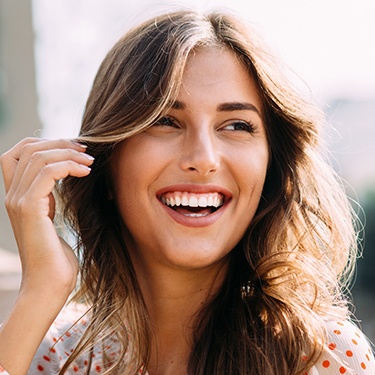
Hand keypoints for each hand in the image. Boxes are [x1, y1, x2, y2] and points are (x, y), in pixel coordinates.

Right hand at [0, 138, 93, 297]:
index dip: (45, 142)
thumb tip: (66, 175)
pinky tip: (86, 172)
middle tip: (86, 149)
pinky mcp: (29, 209)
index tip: (75, 148)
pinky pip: (47, 173)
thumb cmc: (56, 256)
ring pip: (38, 156)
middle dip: (60, 142)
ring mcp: (18, 201)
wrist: (49, 285)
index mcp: (17, 195)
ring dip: (69, 153)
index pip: (18, 152)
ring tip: (91, 161)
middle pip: (28, 148)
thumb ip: (50, 197)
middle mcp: (12, 194)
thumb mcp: (52, 217)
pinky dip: (69, 166)